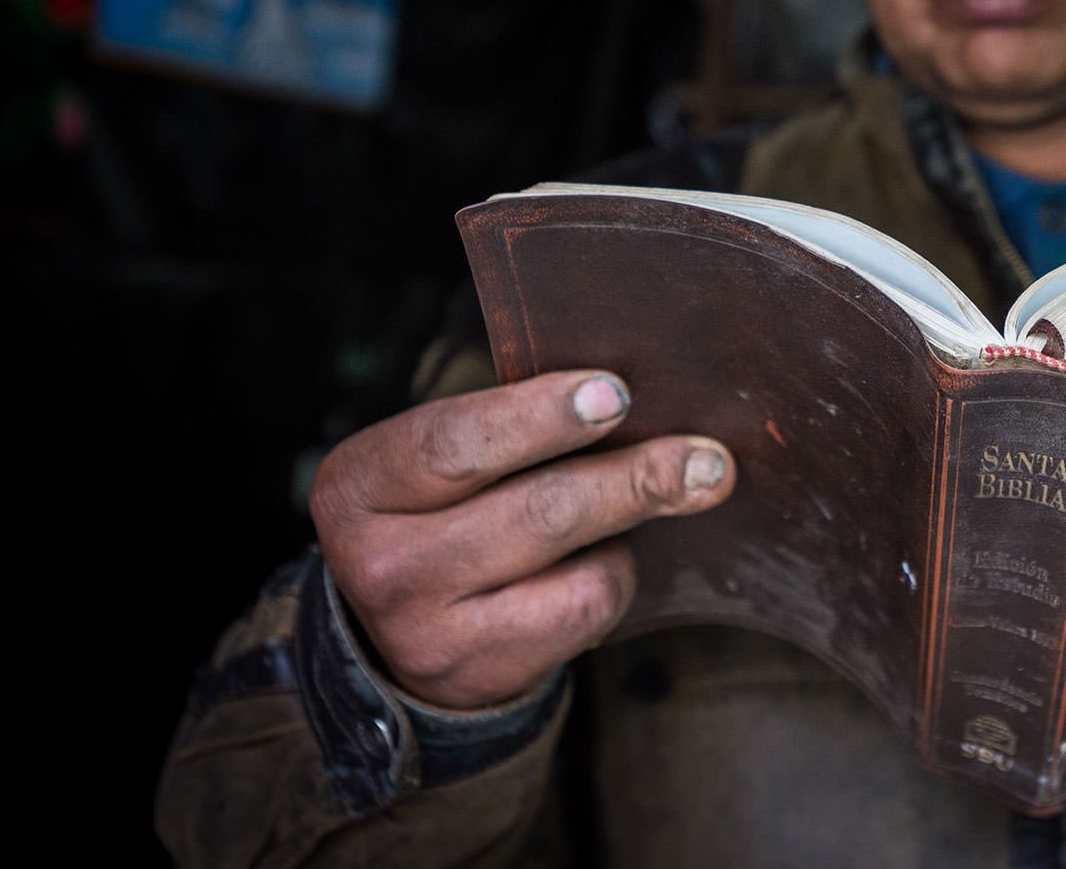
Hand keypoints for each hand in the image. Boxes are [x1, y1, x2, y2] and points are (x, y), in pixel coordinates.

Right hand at [310, 370, 734, 710]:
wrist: (397, 633)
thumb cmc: (444, 509)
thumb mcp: (444, 459)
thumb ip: (511, 425)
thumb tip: (634, 396)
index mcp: (359, 484)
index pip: (456, 443)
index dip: (542, 416)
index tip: (617, 392)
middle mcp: (378, 563)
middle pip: (536, 508)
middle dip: (634, 476)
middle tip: (706, 457)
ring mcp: (425, 631)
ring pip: (574, 562)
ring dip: (636, 517)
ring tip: (680, 484)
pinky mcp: (480, 673)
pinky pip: (586, 605)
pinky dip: (614, 572)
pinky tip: (606, 554)